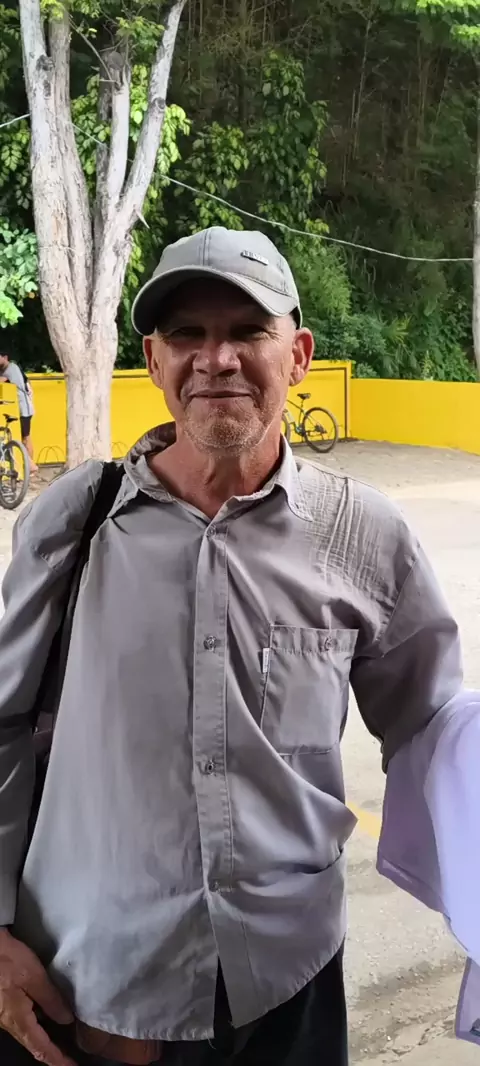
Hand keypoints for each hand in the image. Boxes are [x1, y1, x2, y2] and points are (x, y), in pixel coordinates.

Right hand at [0, 928, 75, 1064]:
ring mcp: (4, 1016)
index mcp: (17, 1020)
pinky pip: (23, 1023)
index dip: (58, 1060)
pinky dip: (38, 1028)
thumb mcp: (34, 976)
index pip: (41, 1048)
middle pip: (34, 1045)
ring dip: (45, 1041)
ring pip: (28, 1035)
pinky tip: (48, 1020)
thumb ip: (51, 999)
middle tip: (70, 1060)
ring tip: (64, 1043)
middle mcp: (9, 1023)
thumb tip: (67, 1020)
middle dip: (53, 1055)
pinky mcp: (3, 1006)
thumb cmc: (8, 960)